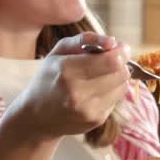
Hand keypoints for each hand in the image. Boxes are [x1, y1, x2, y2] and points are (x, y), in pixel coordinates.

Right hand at [12, 32, 130, 140]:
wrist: (36, 117)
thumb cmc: (49, 78)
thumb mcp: (59, 51)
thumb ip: (85, 39)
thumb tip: (112, 41)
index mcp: (66, 70)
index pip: (111, 61)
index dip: (122, 52)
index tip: (121, 47)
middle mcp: (77, 92)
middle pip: (121, 73)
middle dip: (122, 63)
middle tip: (114, 58)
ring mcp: (87, 110)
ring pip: (122, 86)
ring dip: (118, 77)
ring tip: (103, 74)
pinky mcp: (95, 120)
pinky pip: (116, 99)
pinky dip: (111, 91)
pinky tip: (97, 89)